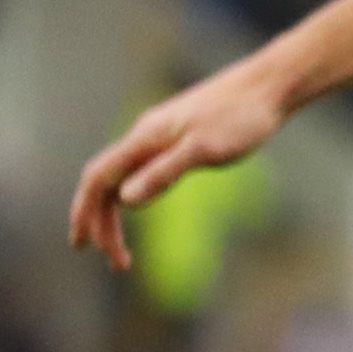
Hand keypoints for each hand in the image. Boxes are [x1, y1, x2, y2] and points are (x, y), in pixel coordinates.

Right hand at [68, 55, 294, 269]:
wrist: (269, 87)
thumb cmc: (242, 117)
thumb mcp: (204, 150)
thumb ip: (164, 172)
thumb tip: (125, 201)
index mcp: (144, 139)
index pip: (98, 179)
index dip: (85, 212)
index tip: (83, 247)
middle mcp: (145, 136)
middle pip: (105, 182)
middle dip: (101, 223)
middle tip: (116, 264)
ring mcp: (161, 135)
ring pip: (123, 177)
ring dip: (116, 213)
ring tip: (124, 250)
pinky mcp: (179, 137)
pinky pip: (142, 169)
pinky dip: (135, 194)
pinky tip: (142, 204)